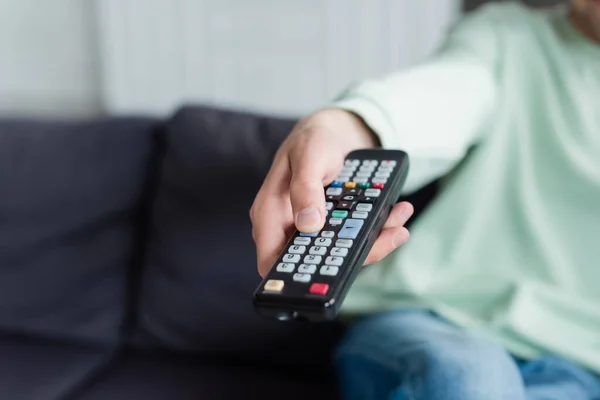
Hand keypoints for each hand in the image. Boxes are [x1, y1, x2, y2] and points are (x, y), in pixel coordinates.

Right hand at [250, 108, 412, 276]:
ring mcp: (313, 229)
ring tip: (399, 218)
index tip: (326, 276)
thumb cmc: (312, 140)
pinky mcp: (333, 226)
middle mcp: (289, 227)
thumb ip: (305, 188)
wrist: (331, 133)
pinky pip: (354, 237)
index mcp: (270, 214)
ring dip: (375, 239)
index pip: (271, 260)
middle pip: (316, 260)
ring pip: (341, 250)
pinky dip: (377, 228)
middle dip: (355, 252)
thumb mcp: (309, 156)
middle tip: (389, 235)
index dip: (292, 276)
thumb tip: (308, 224)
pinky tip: (396, 213)